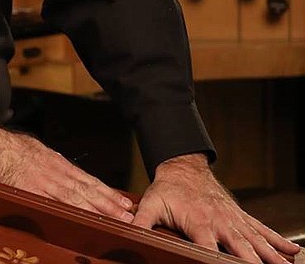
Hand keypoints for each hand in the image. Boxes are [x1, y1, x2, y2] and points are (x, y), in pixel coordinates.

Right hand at [0, 115, 134, 221]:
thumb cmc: (4, 146)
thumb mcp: (31, 146)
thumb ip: (45, 159)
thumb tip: (55, 165)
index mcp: (54, 161)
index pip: (85, 178)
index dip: (105, 191)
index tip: (122, 200)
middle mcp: (54, 171)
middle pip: (87, 189)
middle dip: (109, 203)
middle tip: (129, 214)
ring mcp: (45, 182)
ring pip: (77, 198)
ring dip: (99, 210)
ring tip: (117, 220)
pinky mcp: (33, 192)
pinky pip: (57, 204)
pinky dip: (75, 213)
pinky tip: (87, 221)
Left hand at [133, 153, 299, 263]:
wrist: (183, 166)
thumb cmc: (167, 188)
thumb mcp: (151, 203)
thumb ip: (142, 221)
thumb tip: (130, 232)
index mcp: (199, 222)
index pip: (209, 248)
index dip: (216, 261)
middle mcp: (220, 222)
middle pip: (239, 248)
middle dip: (251, 263)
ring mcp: (233, 219)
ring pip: (256, 241)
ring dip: (270, 256)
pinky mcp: (240, 216)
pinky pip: (261, 229)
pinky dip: (277, 241)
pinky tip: (291, 252)